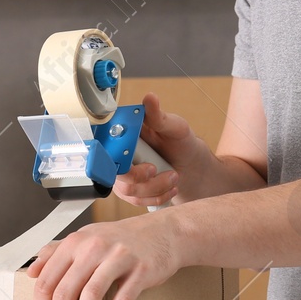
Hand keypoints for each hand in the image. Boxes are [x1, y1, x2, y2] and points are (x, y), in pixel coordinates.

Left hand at [27, 211, 181, 299]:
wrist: (164, 232)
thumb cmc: (122, 240)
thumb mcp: (86, 238)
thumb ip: (57, 252)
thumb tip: (32, 271)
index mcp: (75, 242)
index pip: (47, 281)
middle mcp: (94, 247)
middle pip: (65, 291)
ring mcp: (118, 257)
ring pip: (91, 295)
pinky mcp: (140, 269)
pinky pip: (121, 299)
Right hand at [112, 92, 194, 207]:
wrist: (194, 169)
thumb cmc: (183, 144)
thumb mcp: (175, 127)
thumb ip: (159, 117)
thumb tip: (150, 98)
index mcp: (126, 135)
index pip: (106, 146)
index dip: (112, 156)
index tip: (129, 160)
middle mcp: (121, 154)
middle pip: (115, 172)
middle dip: (141, 176)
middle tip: (157, 169)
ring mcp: (124, 174)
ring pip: (128, 190)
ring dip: (156, 187)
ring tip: (173, 176)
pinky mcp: (131, 191)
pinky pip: (136, 200)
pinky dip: (157, 196)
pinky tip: (169, 187)